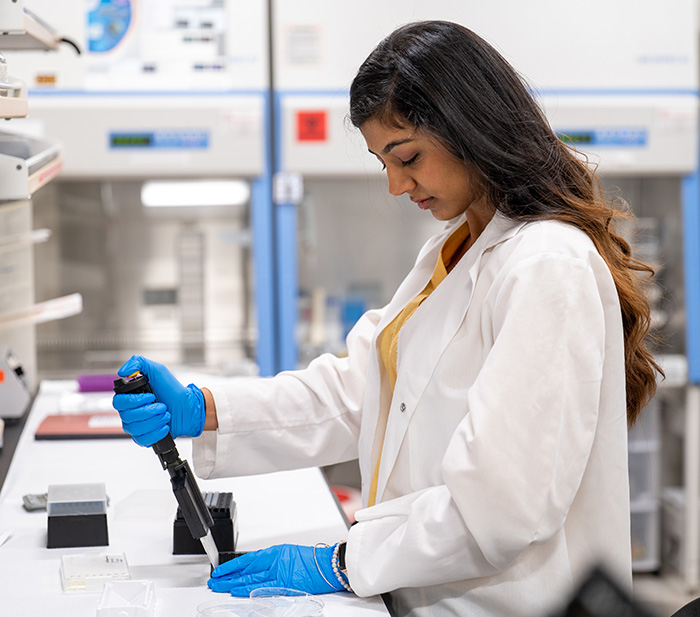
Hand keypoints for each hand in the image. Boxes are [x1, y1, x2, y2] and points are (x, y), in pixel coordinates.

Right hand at [112, 355, 204, 445]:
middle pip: (127, 416)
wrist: (188, 407)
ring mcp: (137, 426)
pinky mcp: (145, 438)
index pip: (118, 402)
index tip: (150, 396)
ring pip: (135, 428)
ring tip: (166, 414)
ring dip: (155, 421)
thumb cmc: (172, 390)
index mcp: (130, 397)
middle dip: (148, 411)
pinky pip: (143, 440)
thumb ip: (138, 363)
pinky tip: (165, 426)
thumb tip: (122, 371)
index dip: (134, 401)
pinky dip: (156, 433)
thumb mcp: (157, 370)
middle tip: (162, 406)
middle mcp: (130, 412)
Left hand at [208, 544, 345, 595]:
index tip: (219, 570)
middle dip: (228, 576)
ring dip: (233, 583)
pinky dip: (248, 590)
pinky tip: (236, 591)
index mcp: (276, 552)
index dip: (232, 565)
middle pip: (246, 570)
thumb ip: (273, 564)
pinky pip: (263, 587)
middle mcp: (275, 560)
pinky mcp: (285, 582)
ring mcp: (279, 572)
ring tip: (219, 587)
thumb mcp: (289, 556)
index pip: (248, 560)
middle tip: (214, 581)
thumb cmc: (313, 561)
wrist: (330, 564)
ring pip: (251, 578)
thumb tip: (256, 573)